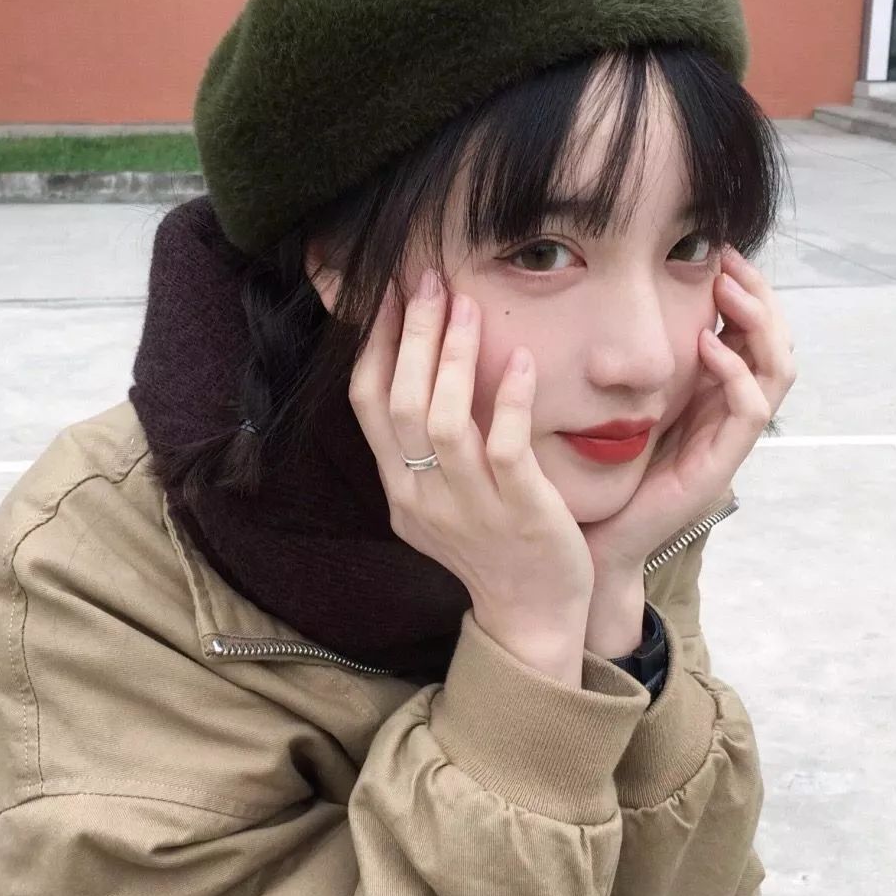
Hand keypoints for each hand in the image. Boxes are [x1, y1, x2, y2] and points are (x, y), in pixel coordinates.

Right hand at [349, 267, 594, 683]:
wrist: (529, 616)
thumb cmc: (488, 548)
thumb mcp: (436, 501)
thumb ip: (421, 449)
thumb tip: (417, 373)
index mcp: (398, 487)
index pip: (367, 404)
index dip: (373, 344)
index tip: (388, 294)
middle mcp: (422, 496)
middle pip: (400, 401)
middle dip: (411, 333)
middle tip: (428, 279)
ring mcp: (469, 507)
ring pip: (443, 420)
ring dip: (454, 356)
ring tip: (467, 306)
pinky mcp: (520, 513)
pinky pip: (507, 448)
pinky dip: (511, 400)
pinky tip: (522, 361)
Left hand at [581, 247, 796, 603]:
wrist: (597, 536)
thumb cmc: (605, 468)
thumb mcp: (621, 398)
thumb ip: (635, 359)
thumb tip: (618, 304)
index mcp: (710, 395)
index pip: (750, 334)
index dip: (744, 291)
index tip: (718, 251)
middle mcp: (727, 414)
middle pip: (774, 345)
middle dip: (758, 297)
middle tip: (729, 261)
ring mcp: (728, 440)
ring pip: (776, 372)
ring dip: (757, 325)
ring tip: (726, 290)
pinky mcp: (720, 465)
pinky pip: (751, 411)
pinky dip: (734, 372)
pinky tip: (706, 344)